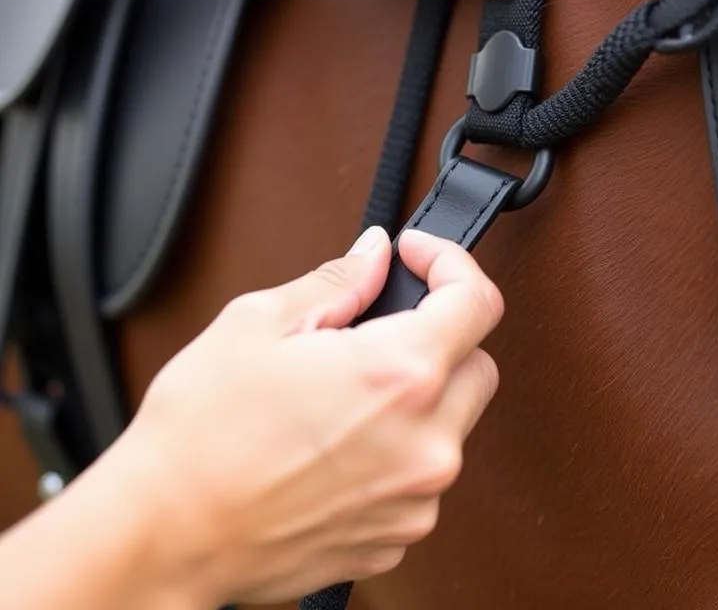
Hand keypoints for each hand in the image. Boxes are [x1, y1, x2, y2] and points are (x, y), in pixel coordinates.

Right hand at [103, 227, 503, 605]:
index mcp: (399, 375)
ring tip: (349, 391)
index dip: (451, 264)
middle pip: (479, 364)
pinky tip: (342, 442)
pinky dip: (400, 451)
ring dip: (422, 396)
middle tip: (385, 326)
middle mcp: (425, 442)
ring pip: (456, 424)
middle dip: (443, 335)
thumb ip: (338, 280)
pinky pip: (423, 476)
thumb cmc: (199, 437)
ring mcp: (415, 498)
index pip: (478, 301)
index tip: (419, 258)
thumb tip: (374, 255)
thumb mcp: (259, 323)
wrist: (163, 537)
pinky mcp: (398, 536)